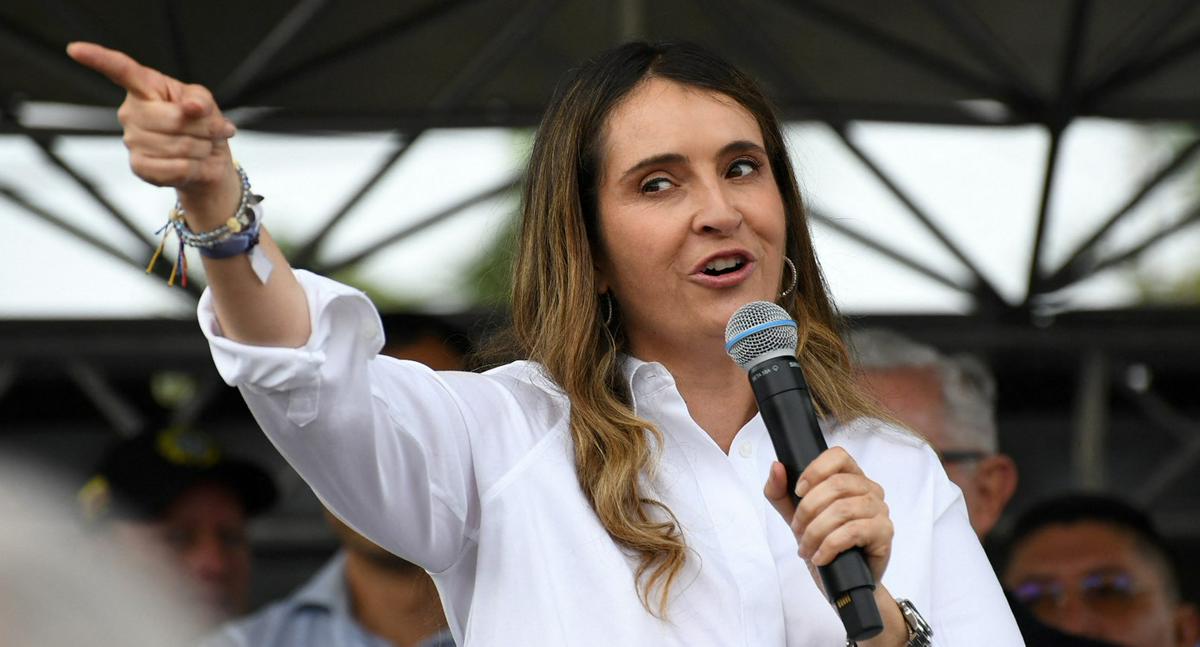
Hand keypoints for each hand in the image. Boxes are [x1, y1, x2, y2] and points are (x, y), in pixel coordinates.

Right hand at [66, 42, 239, 223]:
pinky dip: (193, 168)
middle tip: (211, 130)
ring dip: (201, 148)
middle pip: (174, 119)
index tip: (75, 49)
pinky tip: (191, 163)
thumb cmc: (202, 123)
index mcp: (145, 87)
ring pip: (179, 146)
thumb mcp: (205, 103)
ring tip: (200, 146)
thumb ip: (200, 101)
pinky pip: (174, 168)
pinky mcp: (139, 166)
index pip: (121, 70)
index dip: (99, 59)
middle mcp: (132, 112)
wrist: (207, 160)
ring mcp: (132, 140)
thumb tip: (191, 108)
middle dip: (203, 127)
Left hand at [763, 447, 892, 585]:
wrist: (843, 583)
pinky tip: (820, 557)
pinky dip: (829, 545)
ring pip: (843, 509)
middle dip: (808, 510)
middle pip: (836, 484)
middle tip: (797, 530)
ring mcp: (880, 510)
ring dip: (816, 531)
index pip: (838, 455)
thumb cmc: (824, 544)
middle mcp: (870, 489)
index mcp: (851, 477)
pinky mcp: (884, 532)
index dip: (815, 471)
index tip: (798, 492)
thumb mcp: (796, 517)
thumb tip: (776, 466)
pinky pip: (853, 531)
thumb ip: (780, 492)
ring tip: (806, 548)